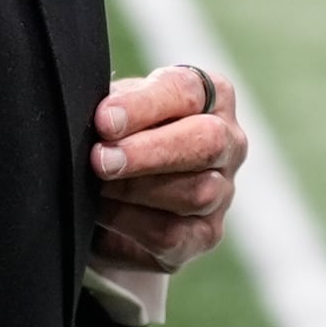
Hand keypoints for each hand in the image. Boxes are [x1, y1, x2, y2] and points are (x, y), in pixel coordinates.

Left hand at [92, 64, 246, 272]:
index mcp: (210, 96)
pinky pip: (174, 234)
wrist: (107, 198)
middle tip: (101, 160)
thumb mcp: (111, 112)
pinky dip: (130, 224)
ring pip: (196, 192)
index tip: (104, 120)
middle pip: (208, 141)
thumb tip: (103, 121)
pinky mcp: (204, 235)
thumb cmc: (114, 138)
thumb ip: (110, 110)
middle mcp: (228, 141)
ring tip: (97, 188)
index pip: (187, 91)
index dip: (143, 106)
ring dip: (135, 190)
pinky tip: (102, 215)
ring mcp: (223, 192)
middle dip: (149, 152)